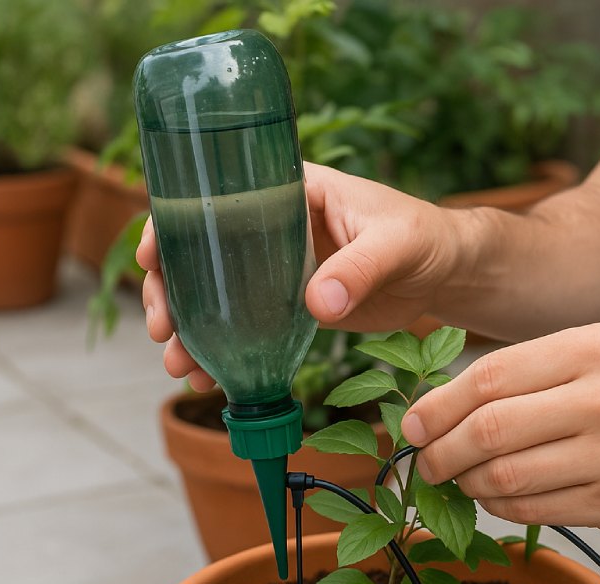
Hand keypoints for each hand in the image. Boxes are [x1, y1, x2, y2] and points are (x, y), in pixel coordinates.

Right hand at [138, 163, 465, 385]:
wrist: (447, 273)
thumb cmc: (424, 237)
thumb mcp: (395, 244)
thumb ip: (359, 269)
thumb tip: (317, 304)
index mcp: (287, 188)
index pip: (211, 196)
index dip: (170, 224)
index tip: (152, 259)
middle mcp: (269, 224)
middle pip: (197, 252)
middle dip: (169, 292)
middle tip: (164, 331)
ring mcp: (274, 267)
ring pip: (213, 294)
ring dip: (189, 329)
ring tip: (181, 367)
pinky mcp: (289, 304)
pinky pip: (243, 326)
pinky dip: (224, 351)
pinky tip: (210, 380)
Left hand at [401, 322, 599, 534]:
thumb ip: (538, 368)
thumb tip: (452, 403)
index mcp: (597, 348)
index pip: (489, 378)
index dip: (436, 406)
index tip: (412, 423)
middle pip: (489, 431)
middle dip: (439, 452)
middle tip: (424, 461)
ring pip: (506, 479)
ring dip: (466, 485)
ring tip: (458, 480)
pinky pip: (537, 512)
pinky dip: (501, 508)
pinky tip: (497, 497)